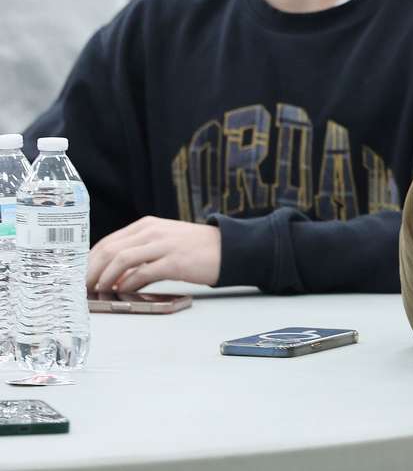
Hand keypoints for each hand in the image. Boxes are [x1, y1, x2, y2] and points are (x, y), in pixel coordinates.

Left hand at [87, 217, 220, 292]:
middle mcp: (153, 232)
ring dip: (106, 278)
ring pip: (121, 259)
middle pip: (110, 250)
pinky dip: (129, 284)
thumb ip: (140, 252)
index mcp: (148, 225)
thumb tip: (115, 275)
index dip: (90, 261)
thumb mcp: (164, 240)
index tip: (82, 276)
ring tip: (100, 291)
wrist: (228, 249)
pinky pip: (143, 273)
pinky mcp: (175, 262)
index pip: (108, 241)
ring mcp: (164, 245)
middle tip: (84, 287)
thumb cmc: (195, 248)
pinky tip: (124, 291)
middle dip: (92, 271)